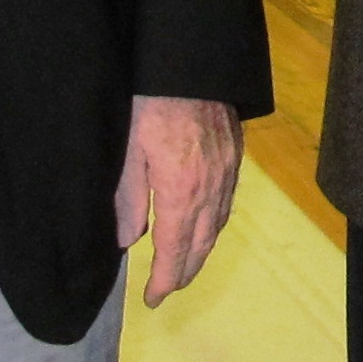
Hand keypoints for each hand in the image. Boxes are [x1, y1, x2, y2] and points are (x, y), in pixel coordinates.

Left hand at [115, 95, 241, 306]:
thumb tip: (128, 242)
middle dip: (183, 272)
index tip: (152, 299)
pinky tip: (205, 224)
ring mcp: (227, 171)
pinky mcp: (235, 154)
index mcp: (180, 192)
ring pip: (218, 225)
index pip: (173, 250)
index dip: (163, 279)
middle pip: (201, 244)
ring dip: (202, 251)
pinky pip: (228, 201)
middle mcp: (210, 188)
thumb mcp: (127, 153)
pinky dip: (216, 223)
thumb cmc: (148, 104)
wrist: (189, 63)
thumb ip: (127, 201)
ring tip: (184, 265)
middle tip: (167, 289)